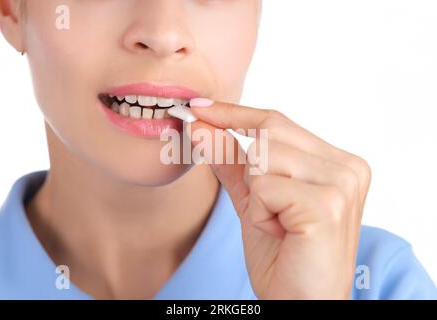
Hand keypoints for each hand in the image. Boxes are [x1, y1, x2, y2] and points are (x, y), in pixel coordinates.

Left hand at [187, 100, 371, 299]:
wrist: (300, 302)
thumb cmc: (284, 255)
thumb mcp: (254, 201)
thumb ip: (233, 162)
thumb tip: (202, 127)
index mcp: (337, 162)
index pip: (277, 122)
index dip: (234, 114)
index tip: (199, 108)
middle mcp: (347, 167)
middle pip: (268, 133)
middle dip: (250, 171)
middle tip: (268, 210)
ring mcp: (341, 184)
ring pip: (263, 157)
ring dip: (256, 196)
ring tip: (279, 224)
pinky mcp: (327, 205)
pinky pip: (265, 186)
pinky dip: (260, 212)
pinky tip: (282, 233)